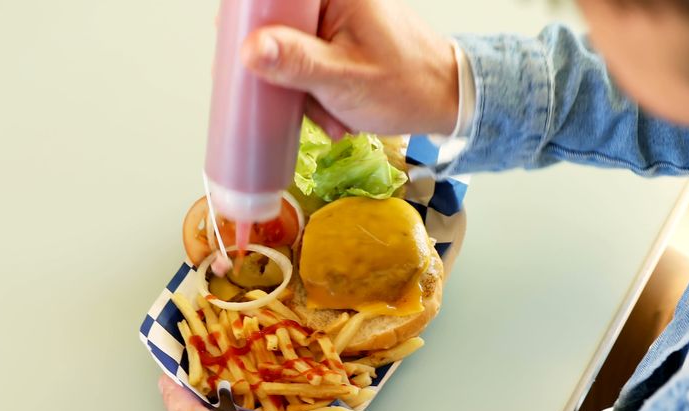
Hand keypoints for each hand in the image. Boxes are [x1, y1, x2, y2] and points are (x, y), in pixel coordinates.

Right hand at [240, 0, 458, 138]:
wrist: (446, 101)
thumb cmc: (408, 86)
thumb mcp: (345, 79)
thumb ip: (297, 63)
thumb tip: (250, 49)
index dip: (250, 24)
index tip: (242, 56)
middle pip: (278, 26)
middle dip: (284, 71)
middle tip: (296, 99)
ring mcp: (337, 19)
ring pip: (291, 49)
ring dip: (302, 87)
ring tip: (329, 112)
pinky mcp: (340, 40)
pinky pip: (310, 60)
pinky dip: (316, 89)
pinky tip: (334, 110)